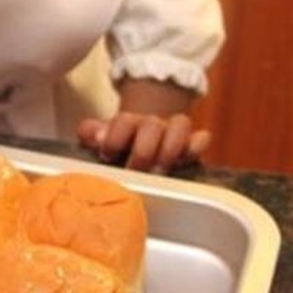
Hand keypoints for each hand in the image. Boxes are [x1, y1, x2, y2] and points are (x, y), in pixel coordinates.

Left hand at [75, 110, 208, 172]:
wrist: (143, 136)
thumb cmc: (119, 146)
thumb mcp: (100, 138)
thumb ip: (91, 133)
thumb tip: (94, 136)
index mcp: (128, 122)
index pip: (123, 121)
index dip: (115, 138)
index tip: (106, 156)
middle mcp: (152, 123)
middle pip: (152, 125)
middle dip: (143, 151)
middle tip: (134, 172)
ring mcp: (173, 131)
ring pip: (180, 124)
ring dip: (169, 149)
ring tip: (159, 171)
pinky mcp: (192, 143)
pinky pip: (202, 138)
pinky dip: (195, 147)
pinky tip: (186, 159)